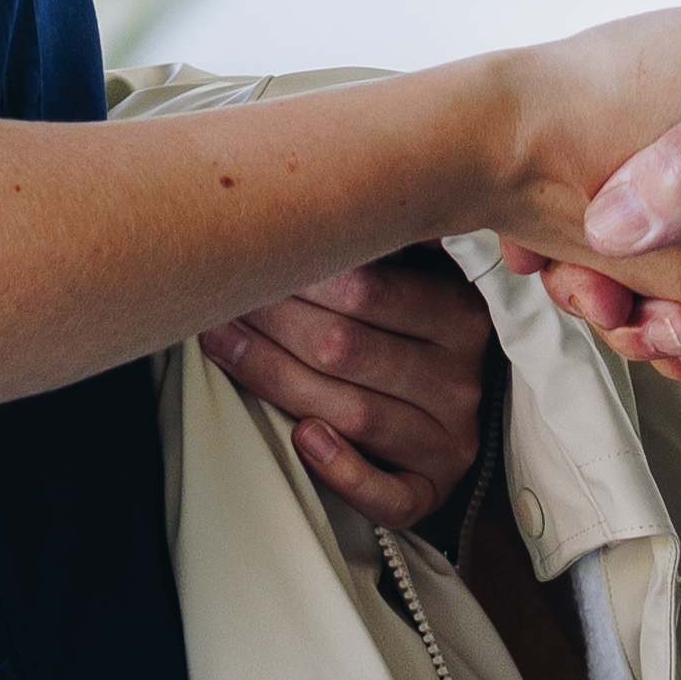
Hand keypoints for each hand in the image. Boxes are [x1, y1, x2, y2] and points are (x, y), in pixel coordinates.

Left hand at [202, 248, 497, 529]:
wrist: (444, 415)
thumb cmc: (409, 335)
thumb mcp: (417, 281)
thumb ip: (385, 249)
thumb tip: (309, 187)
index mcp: (459, 313)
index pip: (367, 290)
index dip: (296, 275)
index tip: (244, 260)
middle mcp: (461, 376)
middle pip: (347, 348)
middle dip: (271, 323)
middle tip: (219, 299)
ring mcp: (450, 438)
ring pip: (354, 411)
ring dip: (277, 379)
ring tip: (226, 348)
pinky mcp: (431, 491)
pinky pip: (388, 493)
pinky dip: (342, 469)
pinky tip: (303, 438)